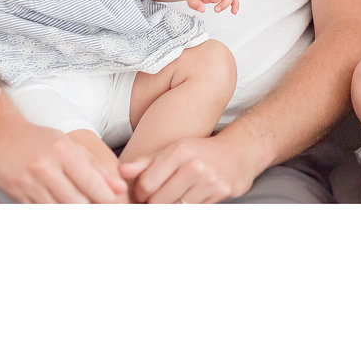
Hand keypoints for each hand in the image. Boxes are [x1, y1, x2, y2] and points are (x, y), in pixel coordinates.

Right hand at [0, 120, 129, 202]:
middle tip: (101, 211)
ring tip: (82, 209)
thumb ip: (96, 167)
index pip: (92, 183)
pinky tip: (61, 208)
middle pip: (77, 201)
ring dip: (73, 213)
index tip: (113, 203)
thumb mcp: (70, 145)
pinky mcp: (15, 194)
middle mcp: (45, 168)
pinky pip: (40, 211)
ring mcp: (28, 183)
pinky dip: (53, 212)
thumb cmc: (37, 139)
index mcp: (63, 152)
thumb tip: (120, 188)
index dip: (106, 198)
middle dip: (92, 209)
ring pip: (59, 209)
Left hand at [121, 133, 262, 203]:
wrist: (239, 151)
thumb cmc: (200, 152)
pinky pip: (195, 210)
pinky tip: (191, 198)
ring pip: (176, 208)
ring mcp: (210, 180)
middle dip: (155, 203)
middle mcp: (195, 165)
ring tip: (175, 198)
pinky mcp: (222, 192)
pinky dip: (189, 208)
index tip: (145, 194)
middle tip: (158, 199)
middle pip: (159, 201)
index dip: (141, 194)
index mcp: (179, 152)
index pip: (146, 185)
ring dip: (172, 207)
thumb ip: (145, 162)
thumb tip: (120, 172)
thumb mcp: (173, 150)